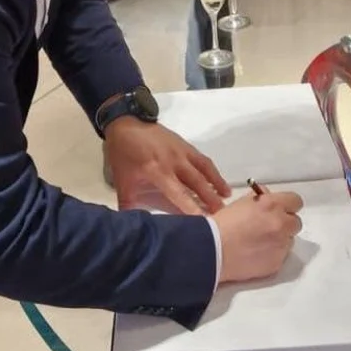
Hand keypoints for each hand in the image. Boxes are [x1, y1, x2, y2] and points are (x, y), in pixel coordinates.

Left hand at [105, 117, 230, 214]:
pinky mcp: (186, 145)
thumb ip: (127, 205)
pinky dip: (213, 172)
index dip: (192, 208)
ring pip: (204, 170)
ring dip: (217, 184)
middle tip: (224, 215)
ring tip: (227, 198)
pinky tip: (220, 182)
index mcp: (157, 172)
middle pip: (197, 183)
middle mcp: (174, 162)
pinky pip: (203, 160)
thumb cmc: (123, 154)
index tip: (204, 222)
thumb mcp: (122, 181)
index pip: (179, 194)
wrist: (126, 123)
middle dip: (211, 199)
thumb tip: (130, 227)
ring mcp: (182, 152)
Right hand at [215, 190, 303, 283]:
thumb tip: (267, 196)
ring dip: (279, 239)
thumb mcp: (240, 203)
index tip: (282, 208)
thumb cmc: (221, 226)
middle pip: (296, 222)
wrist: (212, 251)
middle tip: (270, 226)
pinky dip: (272, 254)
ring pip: (289, 240)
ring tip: (260, 242)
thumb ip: (260, 198)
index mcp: (272, 205)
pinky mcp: (276, 263)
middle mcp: (280, 224)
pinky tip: (256, 253)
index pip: (295, 201)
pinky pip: (281, 256)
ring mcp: (280, 245)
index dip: (288, 205)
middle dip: (285, 223)